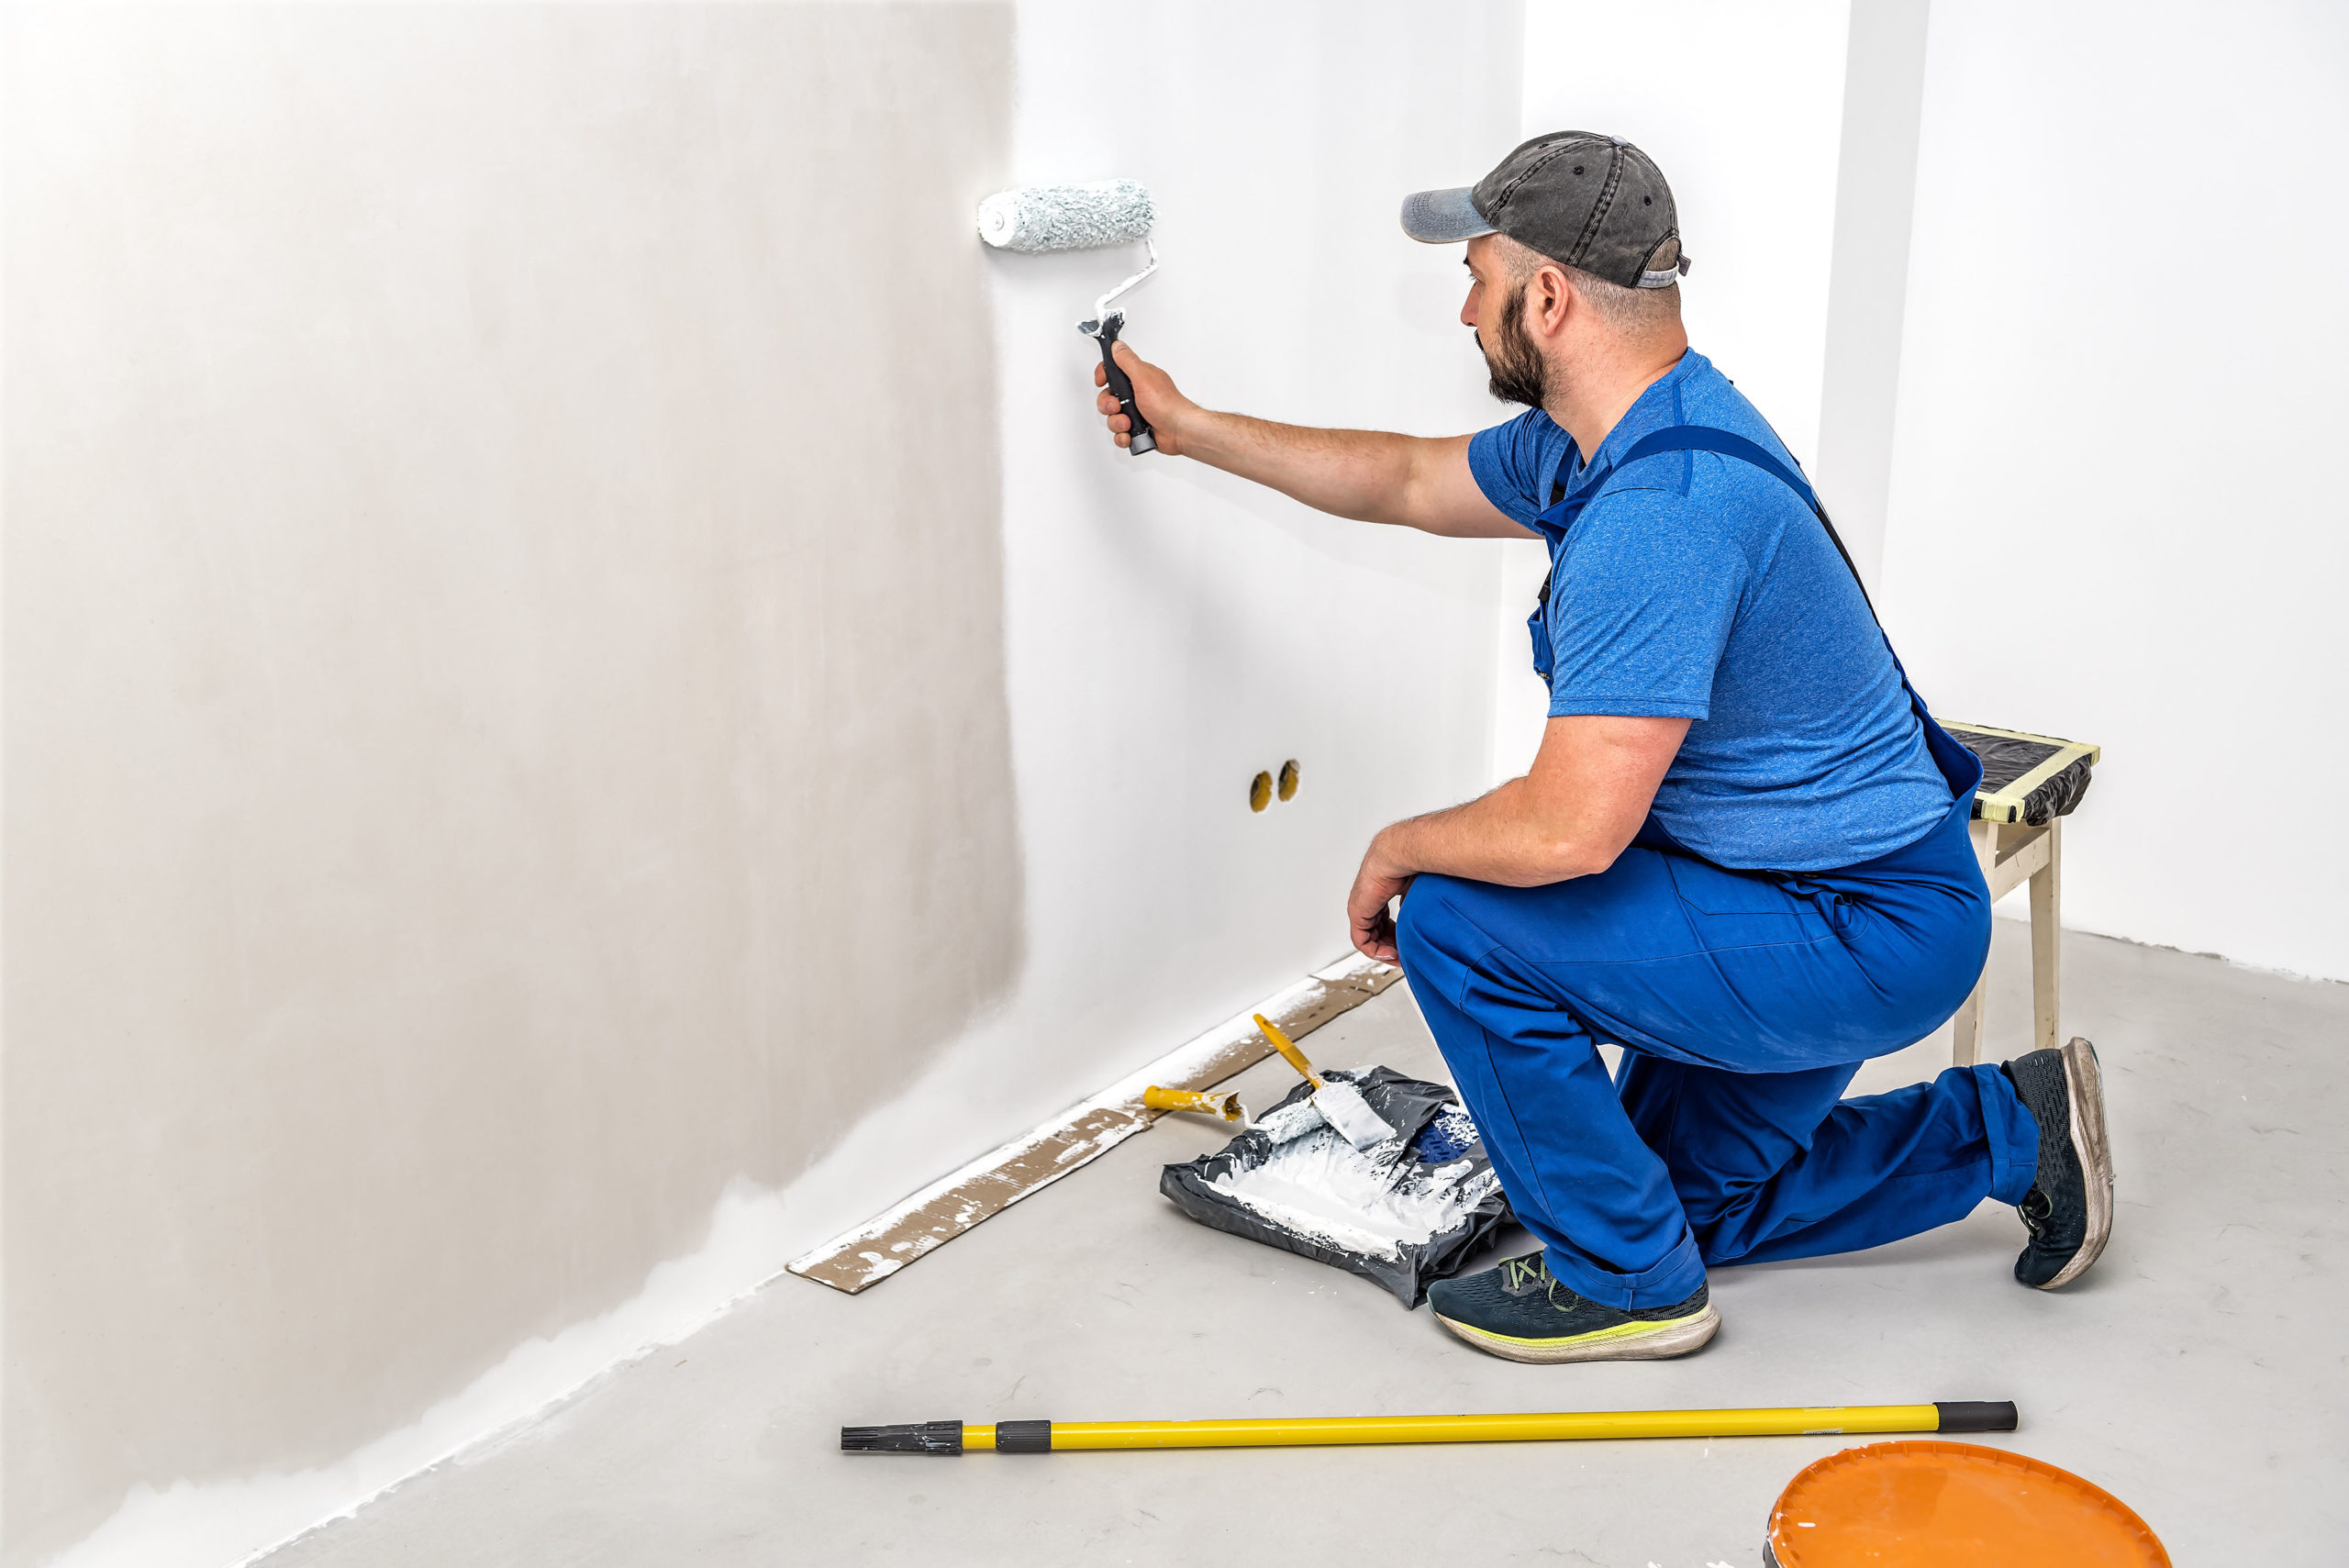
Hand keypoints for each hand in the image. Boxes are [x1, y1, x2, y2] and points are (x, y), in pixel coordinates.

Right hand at [1093, 340, 1194, 454]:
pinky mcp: (1137, 429)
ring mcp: (1136, 412)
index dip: (1104, 376)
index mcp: (1137, 378)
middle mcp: (1136, 394)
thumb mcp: (1143, 377)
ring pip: (1112, 417)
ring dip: (1117, 423)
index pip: (1113, 372)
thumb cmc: (1167, 404)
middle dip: (1108, 405)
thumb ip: (1127, 361)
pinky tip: (1129, 435)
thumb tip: (1117, 346)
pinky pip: (1119, 434)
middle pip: (1108, 397)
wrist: (1179, 430)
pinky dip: (1122, 436)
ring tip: (1128, 424)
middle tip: (1118, 407)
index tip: (1101, 381)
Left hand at [1346, 833, 1415, 964]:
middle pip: (1376, 933)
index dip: (1397, 937)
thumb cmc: (1409, 866)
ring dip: (1385, 952)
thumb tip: (1418, 925)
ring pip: (1369, 939)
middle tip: (1405, 957)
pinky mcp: (1357, 912)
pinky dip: (1376, 952)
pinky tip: (1391, 954)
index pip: (1384, 922)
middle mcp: (1367, 902)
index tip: (1409, 946)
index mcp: (1380, 895)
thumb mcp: (1414, 893)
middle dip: (1392, 947)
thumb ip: (1412, 909)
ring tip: (1400, 958)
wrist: (1398, 855)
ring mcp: (1360, 908)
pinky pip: (1361, 941)